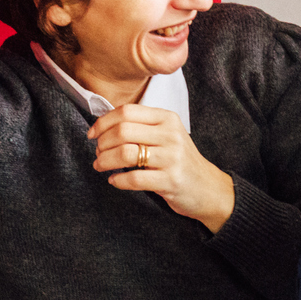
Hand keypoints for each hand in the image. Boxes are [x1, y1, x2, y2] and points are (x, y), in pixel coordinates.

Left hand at [88, 104, 235, 230]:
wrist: (207, 187)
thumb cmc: (179, 161)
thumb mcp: (166, 135)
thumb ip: (142, 127)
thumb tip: (103, 126)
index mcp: (167, 118)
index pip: (127, 112)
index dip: (103, 122)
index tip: (93, 134)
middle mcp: (171, 135)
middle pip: (122, 131)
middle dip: (102, 144)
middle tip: (98, 153)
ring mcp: (172, 158)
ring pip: (125, 154)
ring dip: (105, 161)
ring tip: (101, 166)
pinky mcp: (170, 180)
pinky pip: (134, 178)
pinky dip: (117, 180)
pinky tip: (114, 180)